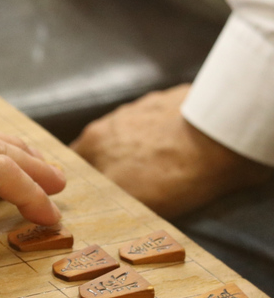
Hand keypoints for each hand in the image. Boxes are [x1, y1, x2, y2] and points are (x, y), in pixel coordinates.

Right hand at [70, 84, 271, 218]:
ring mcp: (147, 105)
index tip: (95, 197)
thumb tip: (80, 197)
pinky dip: (171, 138)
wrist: (222, 138)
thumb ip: (95, 194)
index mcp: (93, 139)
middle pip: (107, 147)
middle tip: (134, 187)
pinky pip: (167, 124)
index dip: (83, 182)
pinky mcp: (179, 100)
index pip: (75, 163)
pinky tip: (185, 153)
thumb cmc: (167, 172)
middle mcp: (114, 117)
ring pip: (137, 134)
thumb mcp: (120, 197)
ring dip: (144, 150)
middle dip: (116, 165)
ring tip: (164, 170)